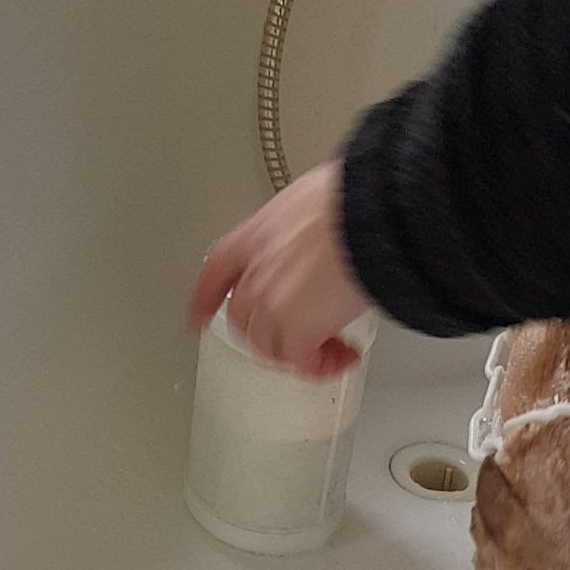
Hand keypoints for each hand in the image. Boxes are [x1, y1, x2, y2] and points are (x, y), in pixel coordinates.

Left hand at [190, 162, 367, 378]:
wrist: (370, 219)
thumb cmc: (351, 204)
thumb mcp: (309, 203)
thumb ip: (298, 232)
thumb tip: (317, 244)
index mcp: (254, 236)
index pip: (216, 272)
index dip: (205, 300)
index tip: (199, 317)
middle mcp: (255, 272)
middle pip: (243, 319)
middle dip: (270, 334)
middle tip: (303, 337)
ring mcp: (270, 304)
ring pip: (270, 346)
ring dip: (300, 354)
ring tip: (333, 348)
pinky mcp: (296, 332)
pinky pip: (302, 362)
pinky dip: (322, 365)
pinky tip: (344, 355)